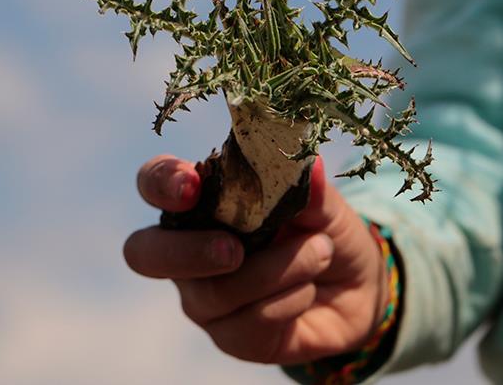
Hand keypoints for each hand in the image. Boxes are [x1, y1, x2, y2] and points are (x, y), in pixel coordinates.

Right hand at [124, 154, 389, 364]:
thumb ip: (308, 188)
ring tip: (320, 252)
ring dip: (276, 270)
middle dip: (187, 251)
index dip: (162, 183)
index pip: (154, 184)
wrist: (357, 287)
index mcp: (201, 202)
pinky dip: (289, 300)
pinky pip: (249, 323)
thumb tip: (308, 165)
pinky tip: (309, 289)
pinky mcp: (231, 336)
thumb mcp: (323, 203)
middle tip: (233, 250)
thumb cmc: (324, 231)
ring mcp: (205, 298)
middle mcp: (188, 250)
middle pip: (145, 253)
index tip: (191, 186)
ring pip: (215, 292)